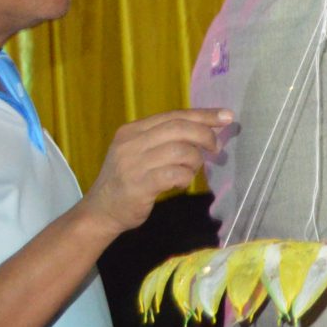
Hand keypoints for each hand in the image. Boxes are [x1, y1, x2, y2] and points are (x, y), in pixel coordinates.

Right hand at [82, 109, 232, 235]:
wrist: (100, 212)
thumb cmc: (127, 180)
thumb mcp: (139, 151)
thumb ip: (165, 138)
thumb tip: (207, 128)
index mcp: (132, 130)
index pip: (174, 115)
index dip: (204, 114)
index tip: (227, 116)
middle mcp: (130, 144)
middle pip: (180, 128)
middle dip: (205, 135)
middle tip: (216, 148)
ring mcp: (133, 165)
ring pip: (181, 150)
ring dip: (195, 161)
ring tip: (191, 170)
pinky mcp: (138, 186)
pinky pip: (175, 174)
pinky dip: (186, 177)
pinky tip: (181, 183)